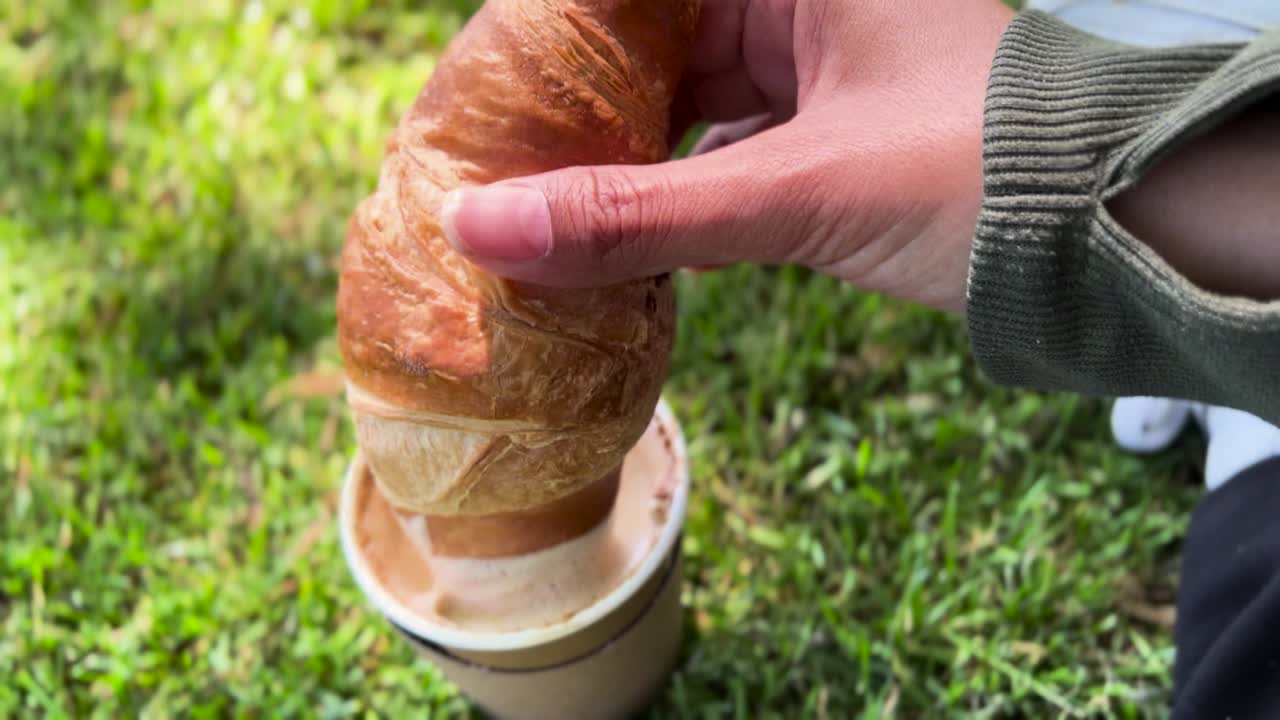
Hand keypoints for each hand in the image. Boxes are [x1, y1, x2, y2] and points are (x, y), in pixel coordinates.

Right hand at [440, 0, 1014, 311]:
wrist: (1117, 233)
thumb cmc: (986, 173)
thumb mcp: (802, 191)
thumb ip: (639, 218)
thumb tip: (486, 231)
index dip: (546, 35)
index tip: (478, 87)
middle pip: (645, 36)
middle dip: (569, 102)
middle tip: (487, 154)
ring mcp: (811, 59)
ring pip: (676, 92)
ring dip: (613, 151)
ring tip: (534, 198)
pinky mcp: (821, 124)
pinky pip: (714, 142)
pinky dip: (666, 184)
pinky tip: (615, 226)